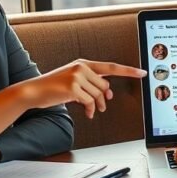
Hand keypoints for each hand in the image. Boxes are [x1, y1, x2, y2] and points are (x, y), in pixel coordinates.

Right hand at [20, 60, 145, 118]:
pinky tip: (87, 113)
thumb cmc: (54, 88)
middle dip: (104, 98)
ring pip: (98, 94)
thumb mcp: (74, 81)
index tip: (142, 72)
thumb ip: (91, 84)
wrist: (34, 91)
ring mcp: (77, 76)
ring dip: (97, 106)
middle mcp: (81, 67)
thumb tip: (108, 93)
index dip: (128, 70)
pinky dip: (90, 109)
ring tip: (91, 110)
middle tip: (100, 106)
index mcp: (83, 64)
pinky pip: (90, 102)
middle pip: (104, 86)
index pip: (111, 67)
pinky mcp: (72, 87)